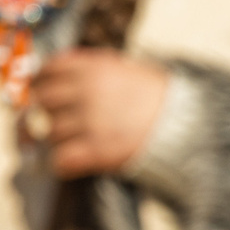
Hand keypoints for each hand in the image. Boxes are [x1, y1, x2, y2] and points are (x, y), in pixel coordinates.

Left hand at [30, 49, 169, 176]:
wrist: (189, 127)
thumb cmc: (161, 99)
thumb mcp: (129, 69)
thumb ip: (94, 67)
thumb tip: (59, 70)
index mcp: (94, 68)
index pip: (49, 69)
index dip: (41, 81)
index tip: (41, 89)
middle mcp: (87, 92)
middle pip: (44, 101)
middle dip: (49, 112)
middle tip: (58, 120)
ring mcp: (90, 122)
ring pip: (51, 133)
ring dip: (60, 139)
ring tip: (78, 142)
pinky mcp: (96, 151)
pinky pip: (60, 159)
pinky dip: (62, 163)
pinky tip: (73, 162)